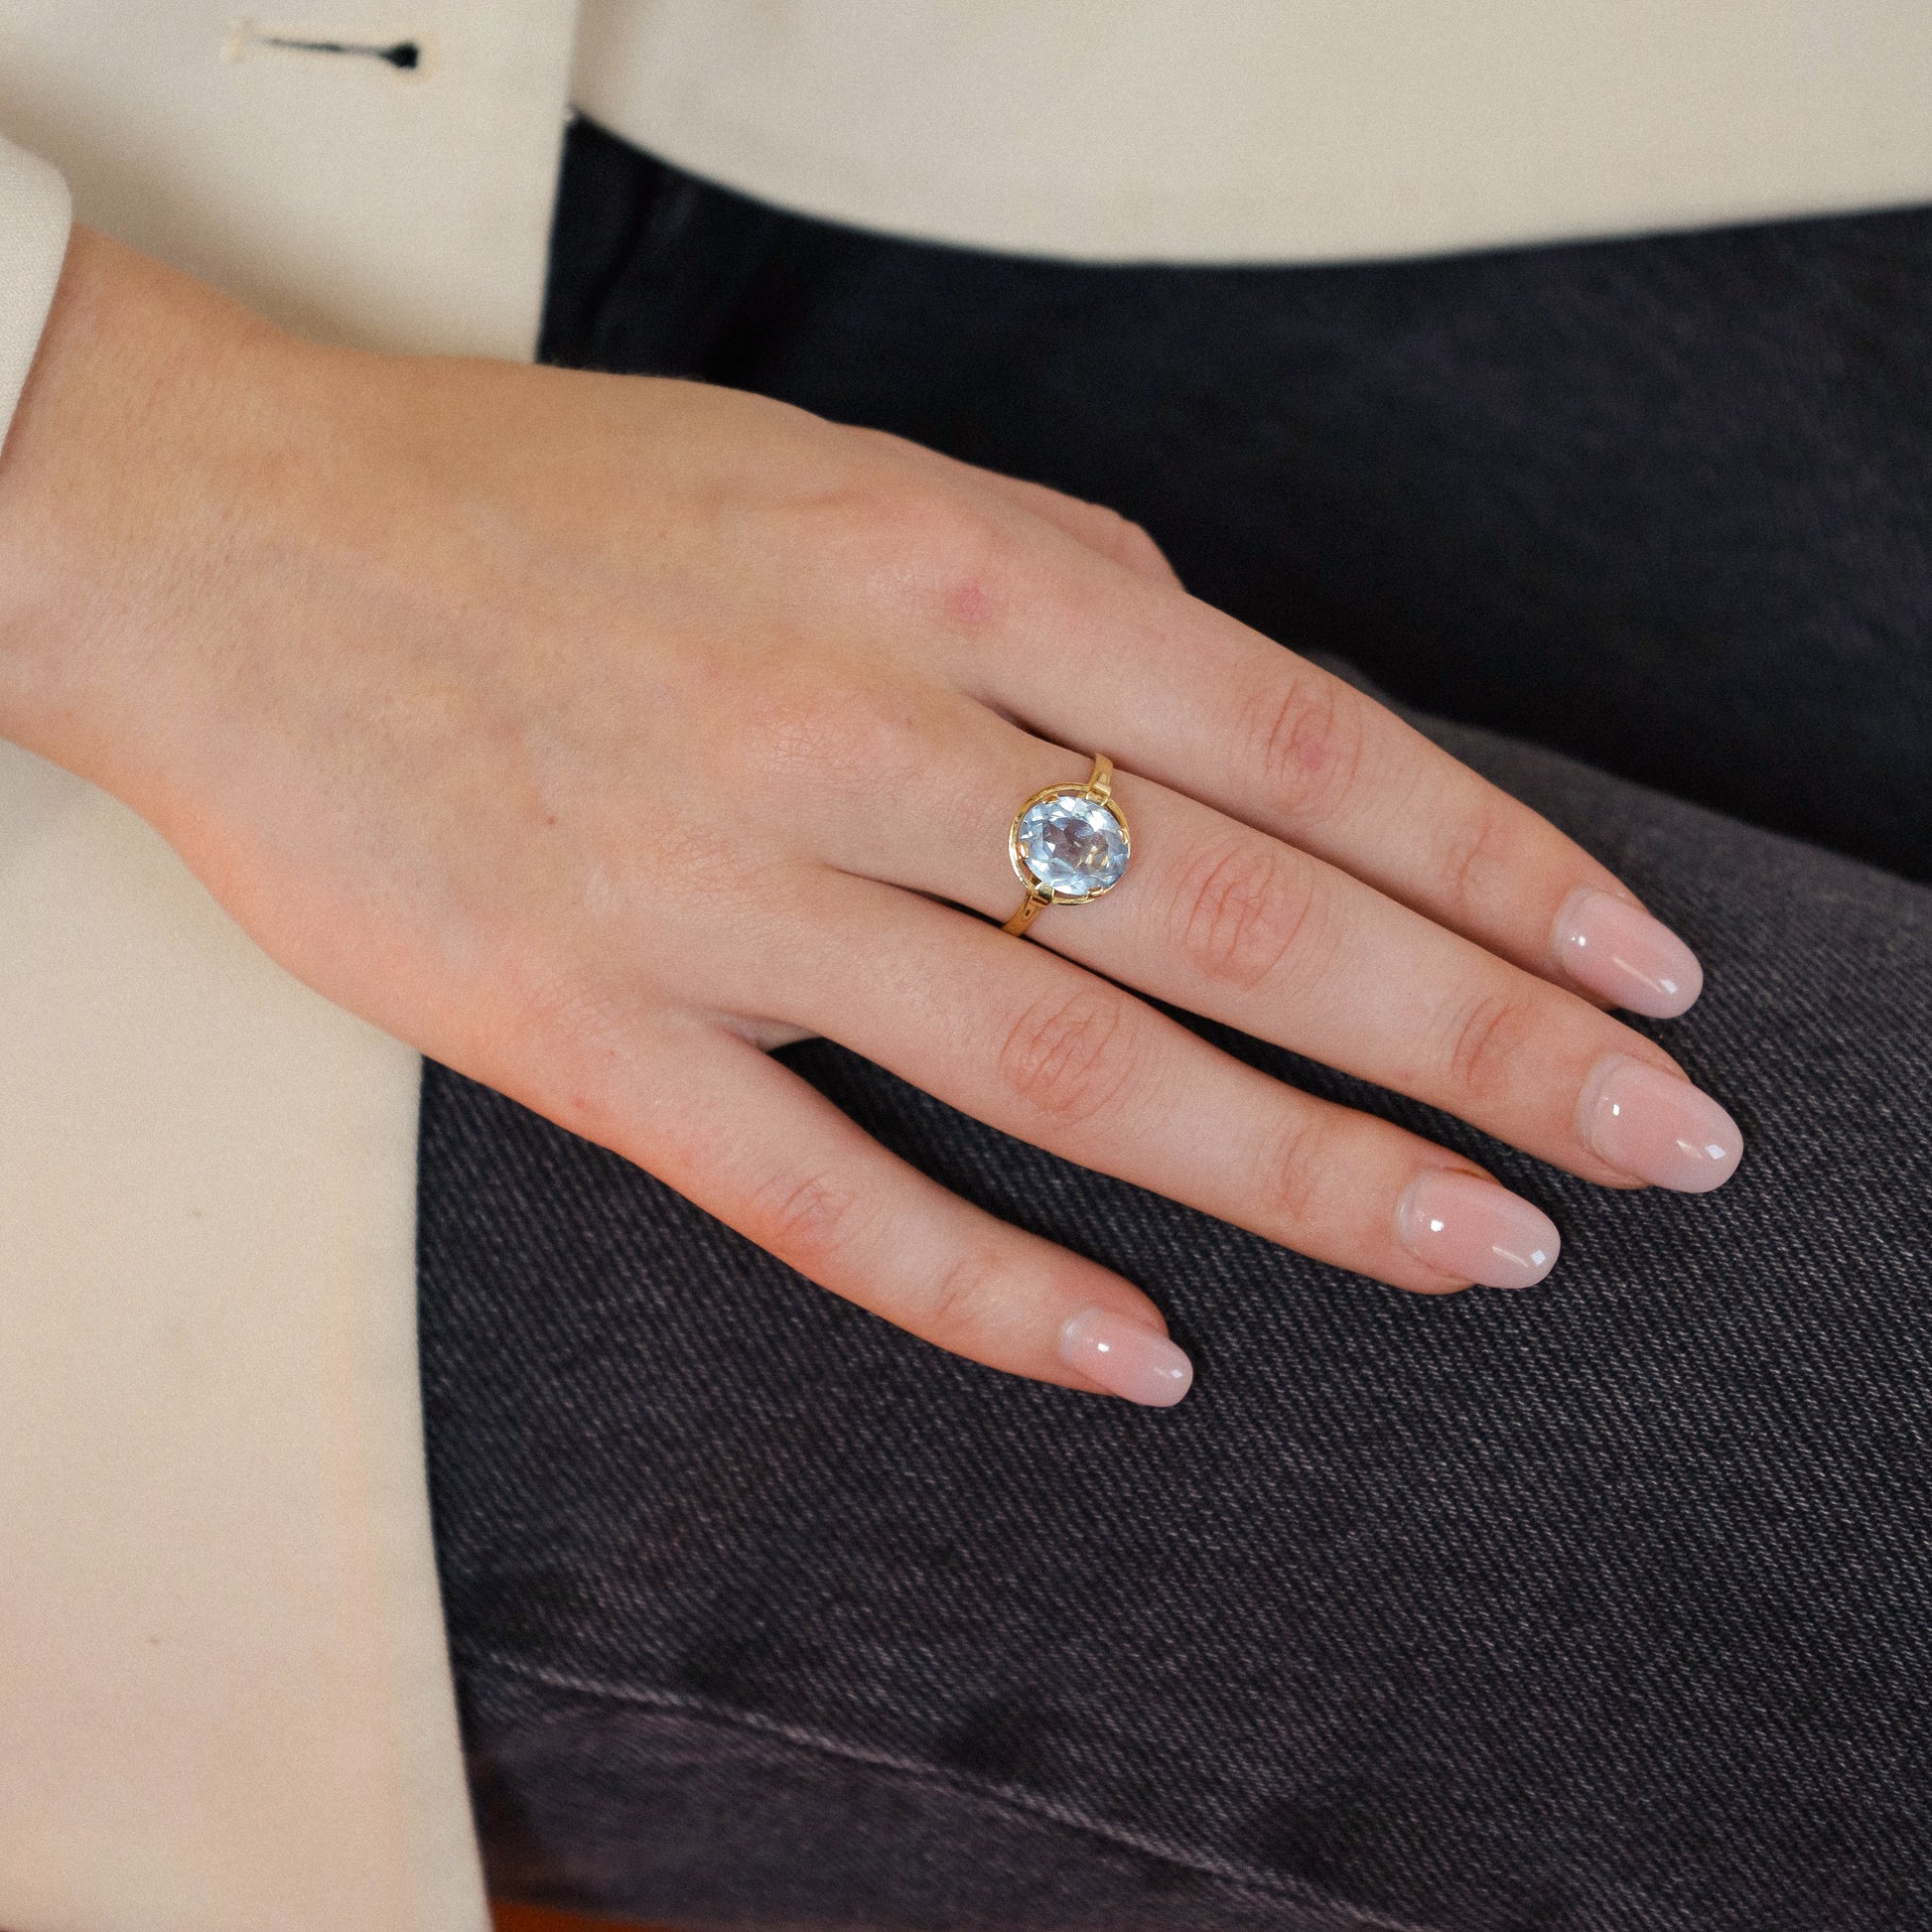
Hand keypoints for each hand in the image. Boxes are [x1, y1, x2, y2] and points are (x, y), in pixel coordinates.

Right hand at [0, 230, 1739, 1405]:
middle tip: (1657, 1139)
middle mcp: (859, 737)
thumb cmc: (551, 502)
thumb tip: (1227, 706)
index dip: (1494, 862)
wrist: (231, 545)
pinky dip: (992, 1292)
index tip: (1636, 964)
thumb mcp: (834, 476)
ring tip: (1483, 1249)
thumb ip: (1050, 581)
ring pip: (1070, 1068)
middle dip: (1479, 1037)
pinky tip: (1141, 1361)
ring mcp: (721, 899)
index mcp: (941, 572)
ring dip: (1300, 1177)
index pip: (1296, 740)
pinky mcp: (585, 1036)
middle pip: (1238, 917)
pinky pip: (823, 1198)